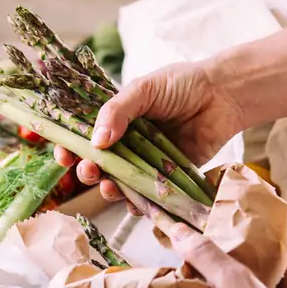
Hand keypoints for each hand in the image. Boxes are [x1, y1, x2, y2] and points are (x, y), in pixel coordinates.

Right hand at [54, 60, 244, 207]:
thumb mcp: (143, 89)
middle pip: (98, 164)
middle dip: (87, 171)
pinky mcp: (167, 178)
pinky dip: (138, 203)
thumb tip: (96, 141)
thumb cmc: (182, 85)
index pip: (84, 136)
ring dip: (108, 189)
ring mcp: (146, 162)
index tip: (62, 154)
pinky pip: (147, 196)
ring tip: (108, 187)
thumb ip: (117, 112)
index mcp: (116, 120)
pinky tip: (134, 202)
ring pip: (119, 183)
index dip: (70, 147)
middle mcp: (127, 143)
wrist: (224, 95)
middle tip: (88, 170)